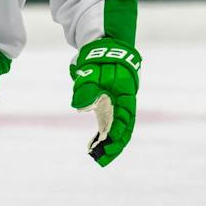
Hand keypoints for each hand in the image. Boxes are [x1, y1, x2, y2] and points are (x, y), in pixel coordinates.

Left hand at [70, 39, 140, 166]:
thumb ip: (87, 87)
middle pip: (123, 127)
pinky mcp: (110, 104)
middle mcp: (124, 101)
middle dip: (114, 145)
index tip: (109, 146)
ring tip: (97, 156)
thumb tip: (79, 107)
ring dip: (110, 142)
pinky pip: (110, 122)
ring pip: (117, 127)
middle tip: (100, 159)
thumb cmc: (98, 58)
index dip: (119, 134)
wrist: (105, 46)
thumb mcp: (92, 70)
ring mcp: (118, 104)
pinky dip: (104, 134)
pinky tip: (94, 143)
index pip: (125, 118)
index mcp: (125, 93)